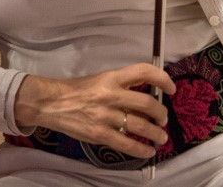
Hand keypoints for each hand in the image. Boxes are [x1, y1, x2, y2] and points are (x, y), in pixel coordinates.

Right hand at [14, 63, 174, 158]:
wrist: (51, 103)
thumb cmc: (77, 90)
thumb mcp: (100, 80)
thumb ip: (121, 86)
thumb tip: (145, 98)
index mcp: (112, 77)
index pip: (143, 72)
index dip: (162, 79)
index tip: (171, 88)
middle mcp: (110, 95)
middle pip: (147, 104)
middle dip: (161, 114)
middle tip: (163, 119)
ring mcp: (105, 116)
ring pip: (140, 126)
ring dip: (156, 133)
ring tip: (161, 137)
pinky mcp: (99, 134)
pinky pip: (127, 144)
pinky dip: (142, 149)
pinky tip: (149, 151)